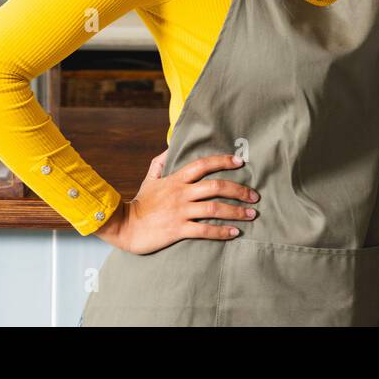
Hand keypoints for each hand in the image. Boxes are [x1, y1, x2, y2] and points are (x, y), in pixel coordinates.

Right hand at [93, 150, 258, 254]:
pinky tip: (235, 232)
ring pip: (214, 209)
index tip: (240, 162)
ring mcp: (180, 212)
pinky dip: (222, 231)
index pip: (203, 164)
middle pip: (216, 186)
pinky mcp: (178, 230)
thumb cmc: (140, 203)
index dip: (223, 161)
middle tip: (254, 195)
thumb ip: (160, 162)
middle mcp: (181, 193)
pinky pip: (205, 230)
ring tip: (251, 214)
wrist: (124, 226)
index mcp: (176, 179)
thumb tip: (170, 146)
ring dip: (236, 211)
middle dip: (239, 190)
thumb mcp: (150, 178)